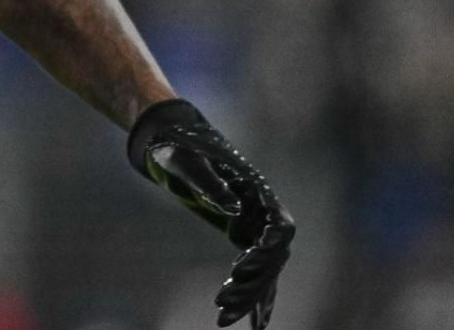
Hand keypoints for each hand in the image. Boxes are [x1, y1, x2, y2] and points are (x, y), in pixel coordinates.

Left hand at [129, 99, 294, 328]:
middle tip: (222, 300)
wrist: (172, 142)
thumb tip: (232, 209)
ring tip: (222, 317)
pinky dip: (256, 298)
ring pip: (264, 270)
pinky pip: (256, 272)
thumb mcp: (186, 161)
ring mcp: (254, 225)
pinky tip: (255, 324)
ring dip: (249, 296)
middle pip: (273, 256)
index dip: (275, 243)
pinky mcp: (242, 235)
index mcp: (254, 190)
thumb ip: (209, 184)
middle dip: (254, 282)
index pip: (281, 224)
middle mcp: (261, 211)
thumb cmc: (178, 148)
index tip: (254, 257)